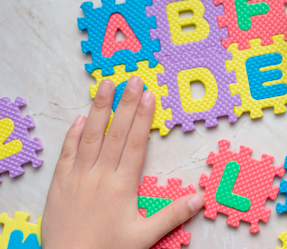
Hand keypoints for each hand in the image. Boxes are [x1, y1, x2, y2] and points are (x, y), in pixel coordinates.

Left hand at [42, 76, 203, 248]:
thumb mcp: (144, 237)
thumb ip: (172, 215)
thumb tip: (200, 199)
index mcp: (122, 184)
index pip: (135, 143)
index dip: (143, 117)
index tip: (149, 95)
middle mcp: (100, 175)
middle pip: (116, 133)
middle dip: (126, 104)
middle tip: (133, 79)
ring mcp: (78, 176)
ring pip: (90, 136)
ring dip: (99, 109)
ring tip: (106, 85)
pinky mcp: (60, 183)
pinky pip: (68, 153)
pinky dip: (73, 134)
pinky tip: (80, 117)